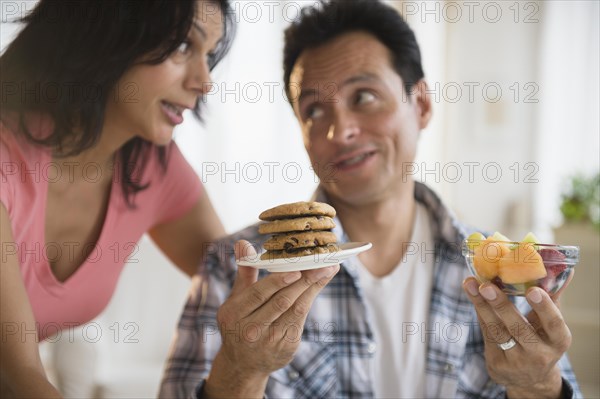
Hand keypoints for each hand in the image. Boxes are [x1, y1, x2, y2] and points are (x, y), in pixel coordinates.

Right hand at [204, 240, 338, 397]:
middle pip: (281, 301)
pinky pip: (300, 320)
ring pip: (295, 310)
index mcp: (234, 314)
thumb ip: (244, 272)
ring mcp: (269, 341)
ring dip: (313, 288)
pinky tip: (319, 285)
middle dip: (305, 281)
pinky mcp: (286, 347)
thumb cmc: (240, 322)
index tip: (296, 268)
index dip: (277, 281)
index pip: (258, 294)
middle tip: (323, 263)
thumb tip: (243, 243)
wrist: (243, 365)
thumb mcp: (236, 299)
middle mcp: (250, 330)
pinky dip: (310, 300)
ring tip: (328, 270)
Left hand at [463, 276, 572, 398]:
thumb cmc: (541, 340)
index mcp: (558, 341)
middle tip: (486, 285)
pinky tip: (472, 294)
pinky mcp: (497, 364)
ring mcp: (516, 362)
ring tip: (470, 284)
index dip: (544, 308)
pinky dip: (480, 312)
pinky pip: (486, 333)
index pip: (553, 323)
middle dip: (501, 305)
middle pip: (518, 328)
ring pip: (496, 330)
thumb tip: (562, 268)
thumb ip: (552, 297)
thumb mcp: (550, 325)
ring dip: (481, 305)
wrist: (529, 379)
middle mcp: (539, 354)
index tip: (532, 290)